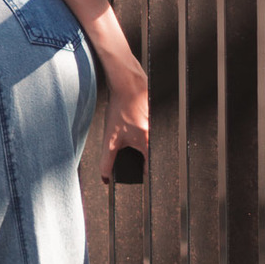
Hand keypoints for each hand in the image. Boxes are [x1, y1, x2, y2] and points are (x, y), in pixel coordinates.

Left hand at [99, 60, 148, 185]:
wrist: (128, 85)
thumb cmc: (120, 109)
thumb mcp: (110, 138)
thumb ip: (107, 160)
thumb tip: (105, 178)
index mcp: (148, 143)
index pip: (150, 168)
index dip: (141, 173)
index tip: (134, 173)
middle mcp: (158, 136)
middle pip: (151, 156)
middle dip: (139, 157)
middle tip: (129, 149)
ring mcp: (160, 126)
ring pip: (151, 142)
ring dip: (140, 143)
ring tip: (130, 132)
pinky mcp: (158, 118)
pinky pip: (152, 131)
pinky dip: (142, 131)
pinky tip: (134, 122)